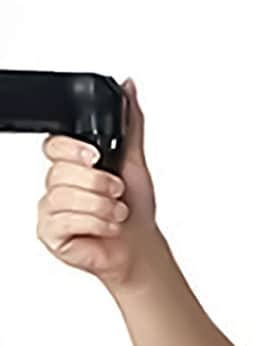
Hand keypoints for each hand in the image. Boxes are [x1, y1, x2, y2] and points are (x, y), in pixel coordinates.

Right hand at [36, 78, 159, 292]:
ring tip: (117, 213)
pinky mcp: (51, 234)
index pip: (54, 145)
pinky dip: (94, 224)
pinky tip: (107, 228)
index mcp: (71, 164)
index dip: (74, 150)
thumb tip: (129, 87)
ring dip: (100, 206)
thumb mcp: (134, 161)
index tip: (98, 157)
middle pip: (60, 172)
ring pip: (64, 197)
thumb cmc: (135, 209)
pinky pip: (64, 221)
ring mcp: (51, 210)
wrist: (140, 246)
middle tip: (117, 193)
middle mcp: (57, 185)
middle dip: (98, 184)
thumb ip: (130, 125)